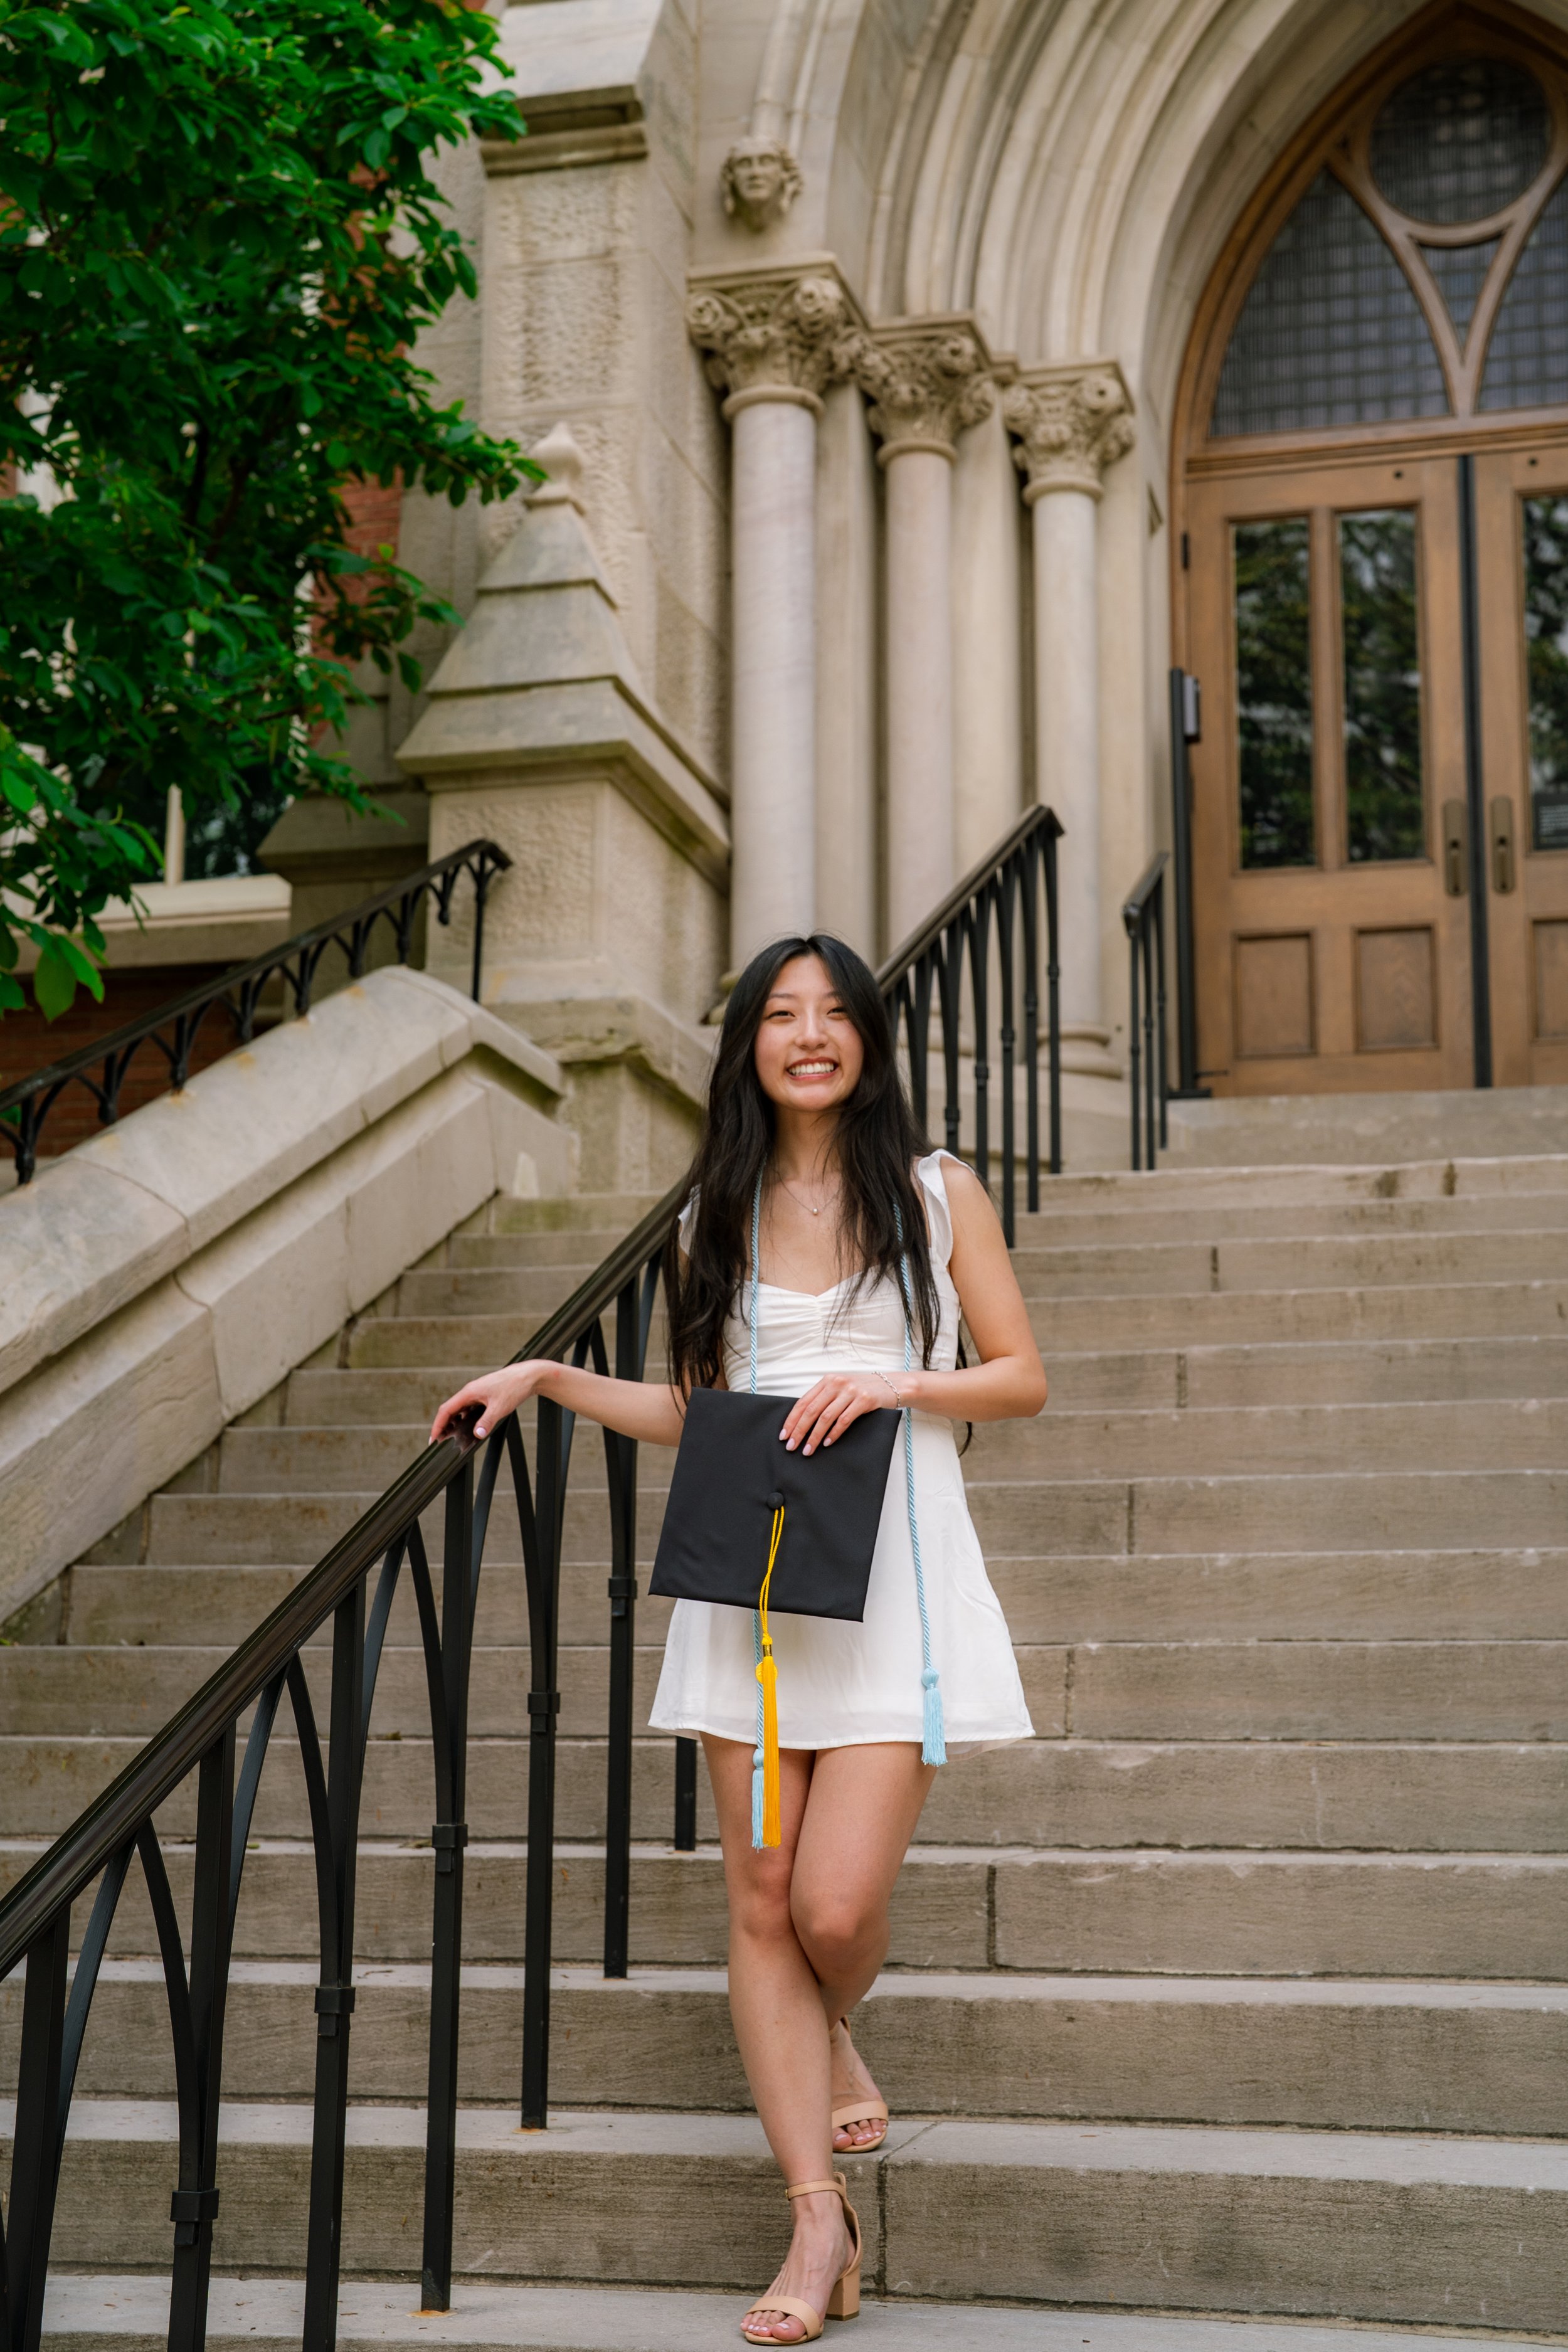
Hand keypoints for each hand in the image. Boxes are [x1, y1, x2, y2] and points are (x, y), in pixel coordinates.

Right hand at [430, 1361, 555, 1444]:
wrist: (528, 1376)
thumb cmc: (514, 1387)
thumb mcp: (500, 1407)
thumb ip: (487, 1422)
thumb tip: (476, 1434)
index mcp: (469, 1392)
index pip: (446, 1410)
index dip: (437, 1425)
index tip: (433, 1439)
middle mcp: (470, 1391)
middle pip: (450, 1409)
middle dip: (442, 1425)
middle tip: (439, 1442)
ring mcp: (477, 1393)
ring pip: (459, 1408)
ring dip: (453, 1422)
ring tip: (449, 1437)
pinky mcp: (484, 1395)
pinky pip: (468, 1408)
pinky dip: (464, 1418)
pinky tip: (467, 1427)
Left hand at [779, 1371, 902, 1455]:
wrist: (892, 1385)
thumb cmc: (863, 1390)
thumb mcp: (841, 1389)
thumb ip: (824, 1399)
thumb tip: (802, 1421)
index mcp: (827, 1381)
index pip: (803, 1402)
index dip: (792, 1420)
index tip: (784, 1435)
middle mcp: (836, 1383)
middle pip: (811, 1411)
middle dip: (799, 1431)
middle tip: (791, 1446)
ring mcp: (850, 1391)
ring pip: (826, 1417)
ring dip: (814, 1436)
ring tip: (808, 1450)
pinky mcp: (864, 1400)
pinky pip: (844, 1420)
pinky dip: (834, 1433)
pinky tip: (827, 1443)